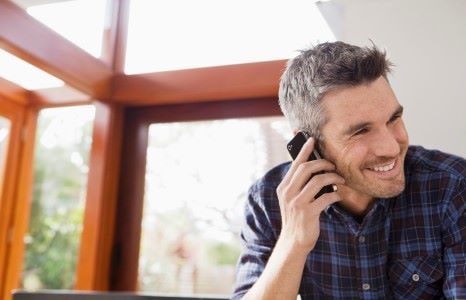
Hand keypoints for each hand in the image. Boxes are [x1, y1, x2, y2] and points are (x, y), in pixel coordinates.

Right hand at [276, 137, 344, 252]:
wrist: (293, 241)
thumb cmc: (297, 217)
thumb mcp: (292, 199)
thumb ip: (298, 185)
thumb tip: (315, 168)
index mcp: (284, 187)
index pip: (295, 164)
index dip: (304, 150)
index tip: (312, 139)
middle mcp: (288, 193)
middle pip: (307, 168)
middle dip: (323, 163)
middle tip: (333, 165)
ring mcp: (297, 203)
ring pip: (318, 180)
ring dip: (332, 177)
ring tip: (340, 179)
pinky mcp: (308, 212)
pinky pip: (326, 197)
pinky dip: (335, 194)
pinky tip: (337, 195)